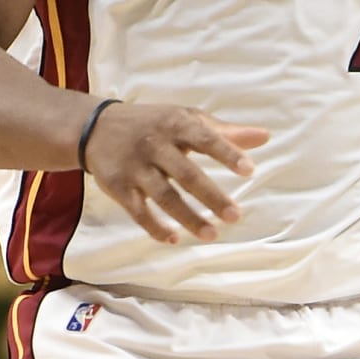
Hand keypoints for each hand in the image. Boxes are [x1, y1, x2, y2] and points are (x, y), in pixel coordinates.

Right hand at [82, 101, 266, 244]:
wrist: (95, 127)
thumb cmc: (153, 124)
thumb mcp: (185, 120)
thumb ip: (224, 132)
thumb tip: (264, 137)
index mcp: (175, 125)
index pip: (204, 139)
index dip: (227, 154)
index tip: (249, 170)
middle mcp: (154, 145)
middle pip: (186, 173)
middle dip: (211, 196)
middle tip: (235, 216)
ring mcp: (135, 167)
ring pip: (164, 196)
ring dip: (188, 217)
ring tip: (212, 234)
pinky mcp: (118, 187)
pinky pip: (138, 211)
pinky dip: (155, 227)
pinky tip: (175, 239)